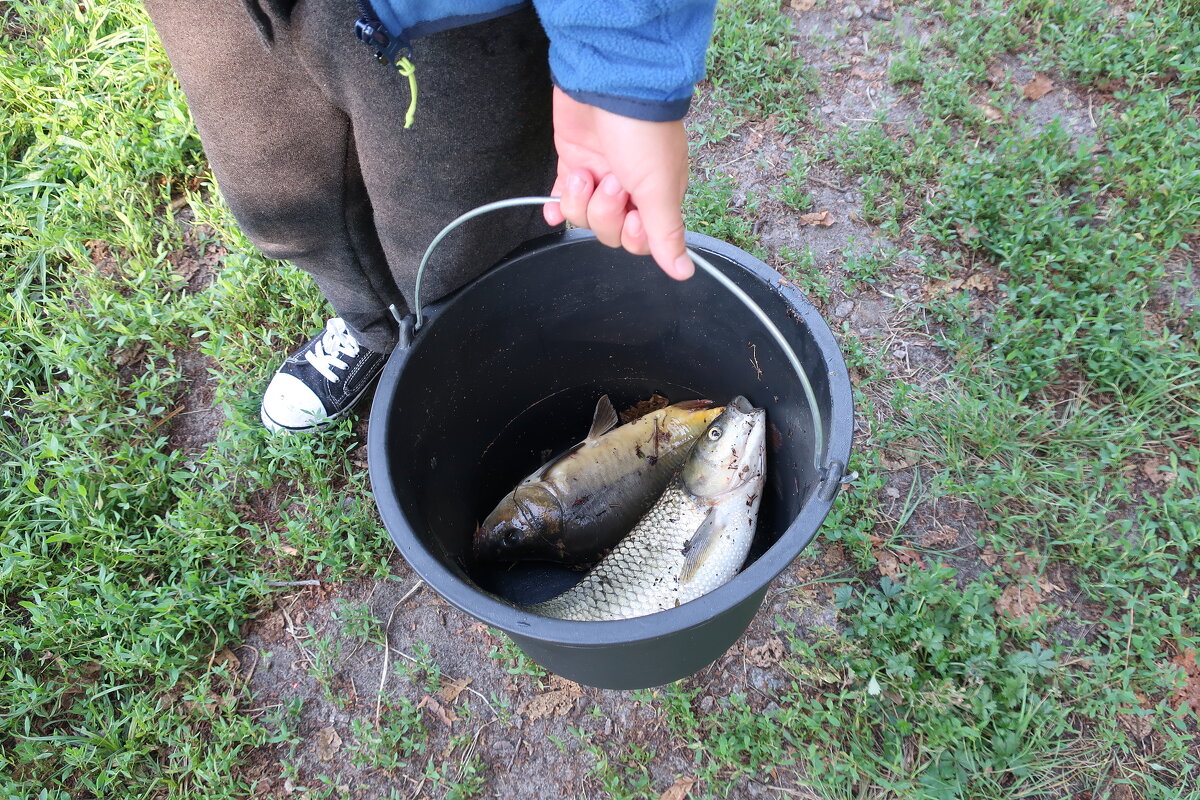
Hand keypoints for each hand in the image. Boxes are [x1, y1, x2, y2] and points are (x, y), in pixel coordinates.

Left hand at [543, 87, 693, 279]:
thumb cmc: (642, 129)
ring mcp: (601, 176)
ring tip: (585, 172)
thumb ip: (666, 233)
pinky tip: (554, 207)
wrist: (609, 81)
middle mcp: (631, 189)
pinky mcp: (575, 162)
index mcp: (659, 195)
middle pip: (611, 232)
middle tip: (609, 183)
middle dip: (604, 213)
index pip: (643, 240)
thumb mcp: (659, 187)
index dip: (631, 235)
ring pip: (585, 217)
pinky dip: (557, 205)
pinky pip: (563, 199)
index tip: (631, 213)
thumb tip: (683, 272)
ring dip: (580, 201)